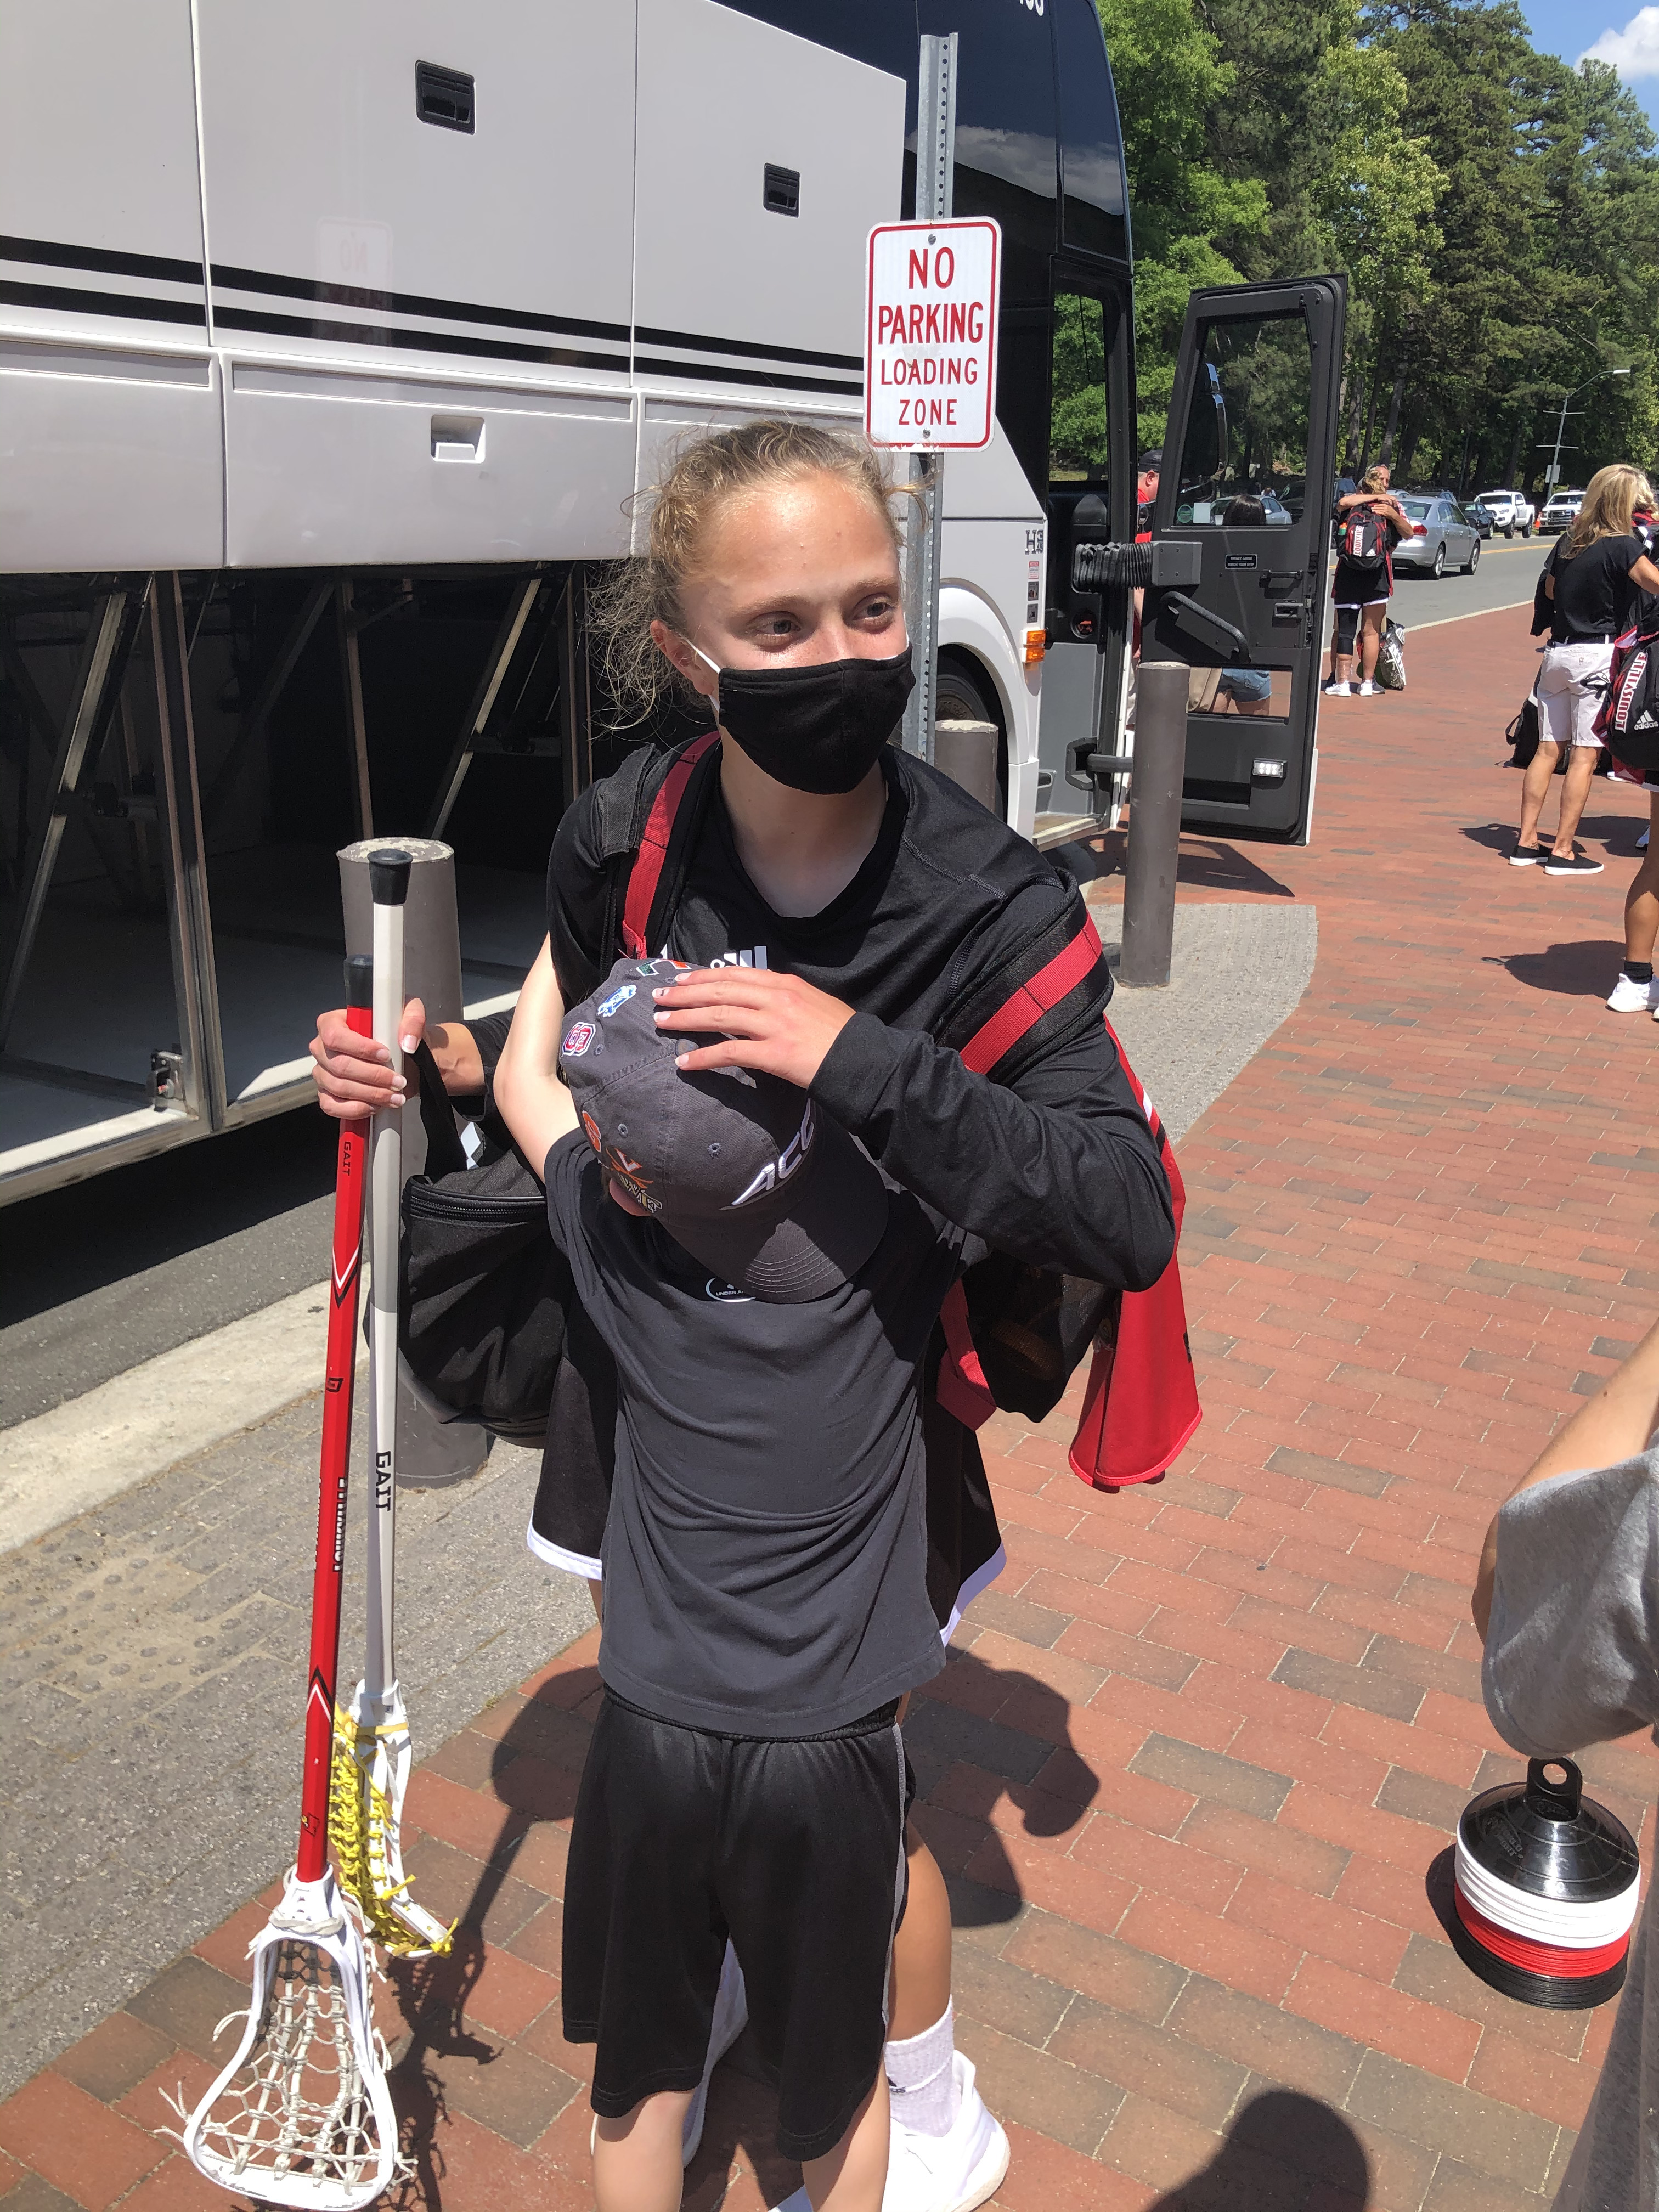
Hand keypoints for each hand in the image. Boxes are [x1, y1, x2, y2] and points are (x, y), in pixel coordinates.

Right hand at [309, 996, 422, 1119]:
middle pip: (339, 1065)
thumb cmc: (397, 1033)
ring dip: (370, 1095)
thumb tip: (407, 1043)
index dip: (360, 1048)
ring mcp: (322, 1072)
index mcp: (332, 1022)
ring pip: (338, 1087)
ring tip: (394, 1096)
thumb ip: (412, 1020)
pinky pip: (331, 1106)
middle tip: (398, 1082)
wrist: (403, 1057)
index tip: (385, 1055)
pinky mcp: (326, 1093)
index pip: (335, 1036)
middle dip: (374, 1077)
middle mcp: (321, 1047)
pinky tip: (375, 1106)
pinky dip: (356, 1109)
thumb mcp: (410, 1015)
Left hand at [650, 967, 854, 1087]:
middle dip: (685, 993)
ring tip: (661, 1022)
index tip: (681, 979)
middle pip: (720, 990)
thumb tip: (757, 1003)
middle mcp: (776, 998)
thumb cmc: (840, 1034)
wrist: (864, 1058)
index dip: (704, 976)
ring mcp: (775, 1025)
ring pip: (719, 1016)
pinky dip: (703, 1057)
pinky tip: (684, 1063)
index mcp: (785, 984)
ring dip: (685, 1019)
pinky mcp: (774, 1053)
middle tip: (658, 997)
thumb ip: (784, 999)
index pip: (735, 974)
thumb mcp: (812, 1003)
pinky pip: (730, 1052)